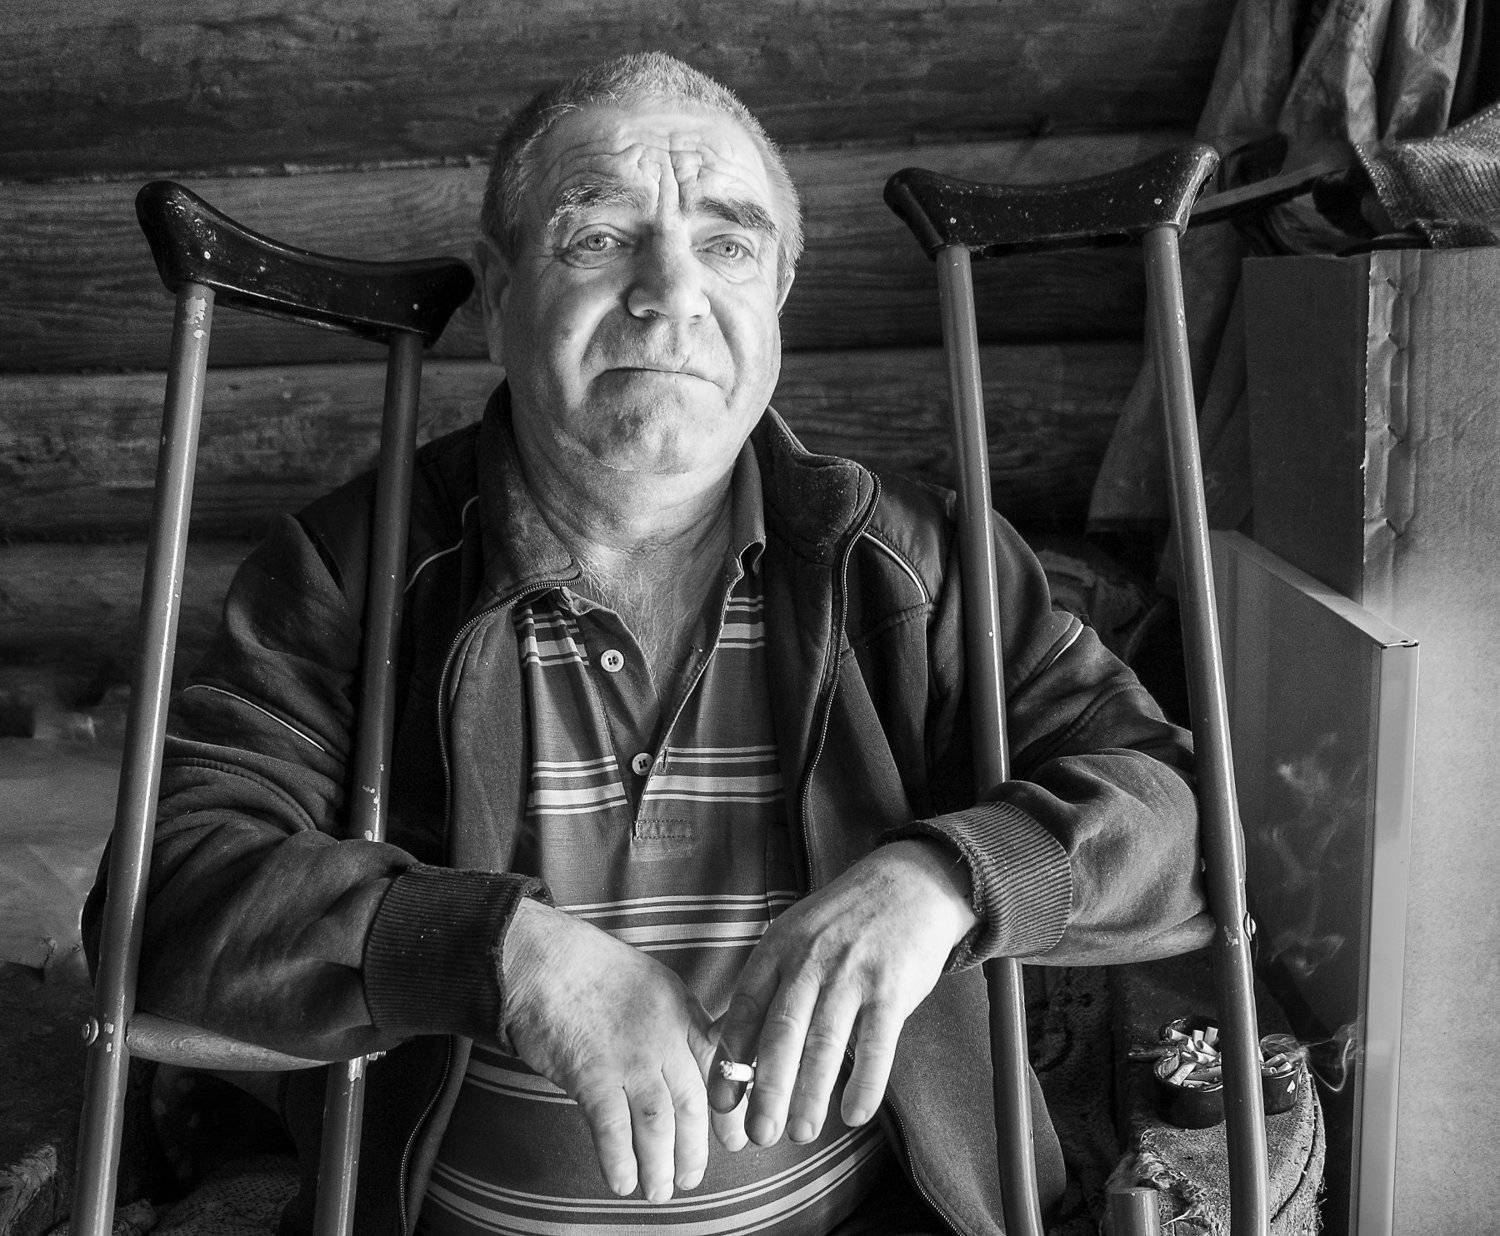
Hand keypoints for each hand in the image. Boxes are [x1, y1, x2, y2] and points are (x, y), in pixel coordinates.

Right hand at [501, 899, 716, 1200]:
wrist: (542, 959)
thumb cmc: (589, 967)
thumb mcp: (652, 981)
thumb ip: (675, 1020)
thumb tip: (685, 1062)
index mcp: (682, 1010)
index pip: (719, 1067)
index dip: (728, 1108)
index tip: (731, 1139)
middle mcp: (664, 1036)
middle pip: (691, 1102)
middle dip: (696, 1148)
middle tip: (693, 1177)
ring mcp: (630, 1057)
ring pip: (659, 1123)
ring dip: (661, 1163)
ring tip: (660, 1190)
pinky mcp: (592, 1074)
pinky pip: (613, 1129)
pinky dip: (620, 1160)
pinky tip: (623, 1182)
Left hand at [707, 840, 977, 1147]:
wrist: (909, 883)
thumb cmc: (844, 920)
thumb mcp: (795, 936)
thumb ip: (768, 985)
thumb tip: (729, 1045)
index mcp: (779, 948)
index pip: (745, 1009)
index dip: (731, 1059)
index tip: (722, 1103)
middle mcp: (811, 961)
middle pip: (782, 1032)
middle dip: (767, 1089)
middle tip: (758, 1134)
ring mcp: (853, 974)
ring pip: (825, 1043)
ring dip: (810, 1093)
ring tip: (800, 1133)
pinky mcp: (893, 988)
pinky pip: (876, 1043)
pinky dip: (866, 1082)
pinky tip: (854, 1114)